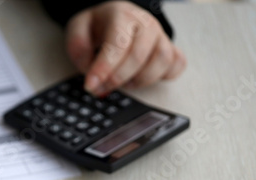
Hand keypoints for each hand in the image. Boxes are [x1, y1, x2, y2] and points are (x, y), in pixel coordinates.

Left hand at [65, 1, 185, 95]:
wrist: (115, 18)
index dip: (104, 68)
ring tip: (122, 82)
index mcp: (121, 15)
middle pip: (139, 55)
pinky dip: (163, 77)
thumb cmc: (98, 26)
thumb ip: (78, 48)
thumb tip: (90, 70)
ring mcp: (161, 36)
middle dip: (117, 78)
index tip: (90, 85)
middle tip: (101, 87)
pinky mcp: (171, 48)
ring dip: (140, 80)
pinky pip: (177, 65)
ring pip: (162, 61)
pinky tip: (142, 78)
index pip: (117, 43)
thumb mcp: (78, 29)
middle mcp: (145, 23)